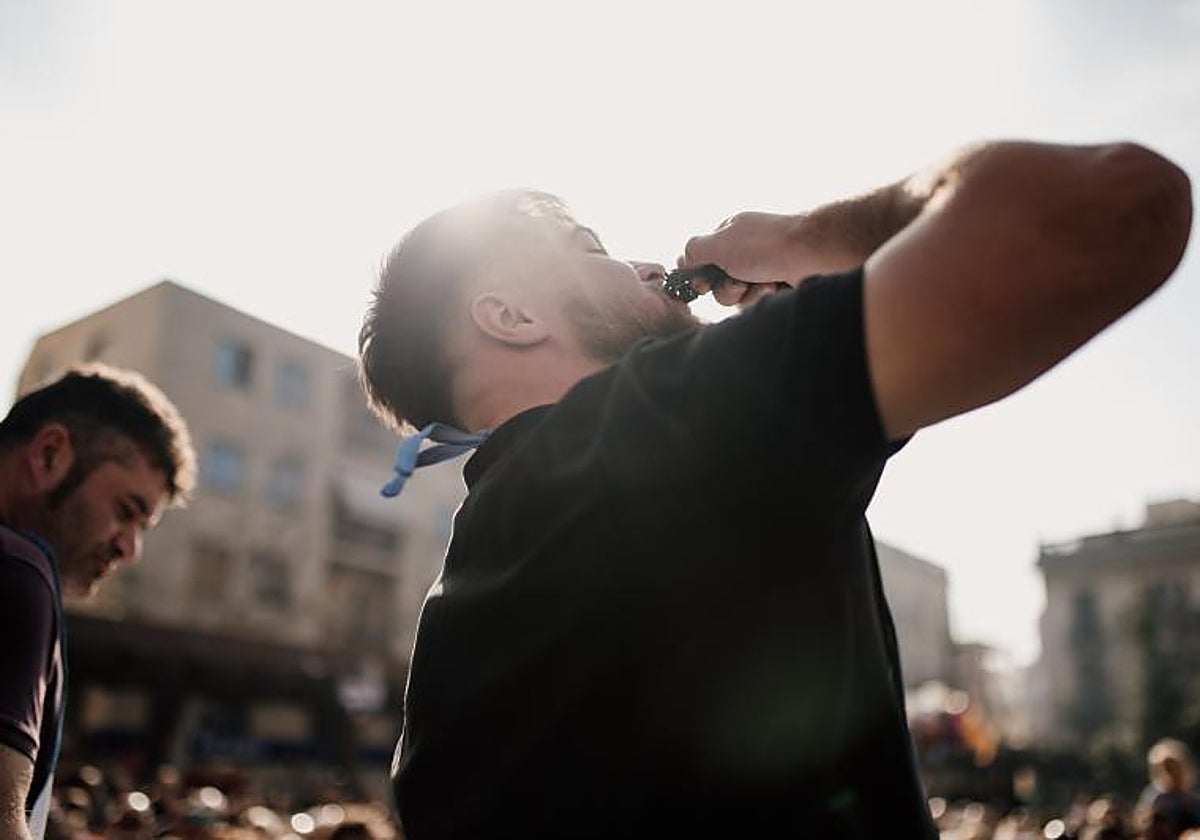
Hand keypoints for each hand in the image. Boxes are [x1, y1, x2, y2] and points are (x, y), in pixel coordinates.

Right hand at [678, 210, 861, 307]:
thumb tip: (682, 261)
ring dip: (747, 295)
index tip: (703, 282)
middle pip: (718, 284)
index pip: (702, 258)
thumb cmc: (764, 245)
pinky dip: (764, 298)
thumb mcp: (719, 242)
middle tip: (739, 282)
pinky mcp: (777, 286)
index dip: (700, 274)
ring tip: (765, 283)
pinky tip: (778, 287)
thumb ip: (693, 250)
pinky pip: (757, 303)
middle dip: (727, 289)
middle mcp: (745, 251)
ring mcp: (762, 269)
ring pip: (737, 297)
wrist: (813, 254)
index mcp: (730, 234)